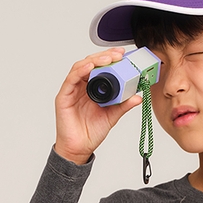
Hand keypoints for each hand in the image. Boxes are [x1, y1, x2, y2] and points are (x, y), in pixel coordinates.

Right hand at [53, 49, 144, 164]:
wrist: (80, 148)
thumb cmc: (91, 132)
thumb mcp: (112, 116)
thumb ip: (123, 105)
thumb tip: (138, 97)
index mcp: (93, 88)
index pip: (100, 67)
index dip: (111, 59)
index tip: (123, 55)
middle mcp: (81, 86)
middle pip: (91, 63)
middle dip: (105, 56)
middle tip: (118, 54)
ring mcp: (72, 89)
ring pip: (81, 67)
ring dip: (94, 60)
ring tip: (108, 59)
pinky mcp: (64, 96)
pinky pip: (71, 79)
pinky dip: (80, 71)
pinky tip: (90, 67)